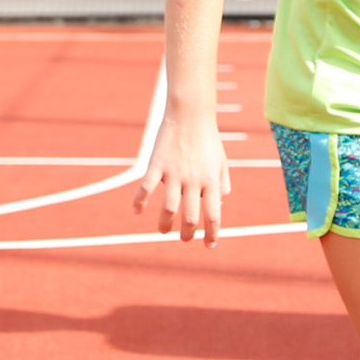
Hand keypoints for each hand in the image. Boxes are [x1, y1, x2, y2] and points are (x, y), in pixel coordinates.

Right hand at [132, 113, 231, 244]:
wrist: (191, 114)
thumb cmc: (208, 140)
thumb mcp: (222, 163)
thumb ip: (223, 185)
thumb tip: (219, 206)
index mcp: (211, 181)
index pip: (214, 215)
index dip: (211, 234)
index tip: (209, 245)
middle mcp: (194, 181)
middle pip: (190, 217)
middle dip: (186, 234)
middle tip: (183, 238)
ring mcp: (174, 173)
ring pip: (169, 208)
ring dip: (165, 224)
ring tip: (163, 231)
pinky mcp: (157, 165)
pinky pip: (146, 187)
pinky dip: (140, 201)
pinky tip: (136, 212)